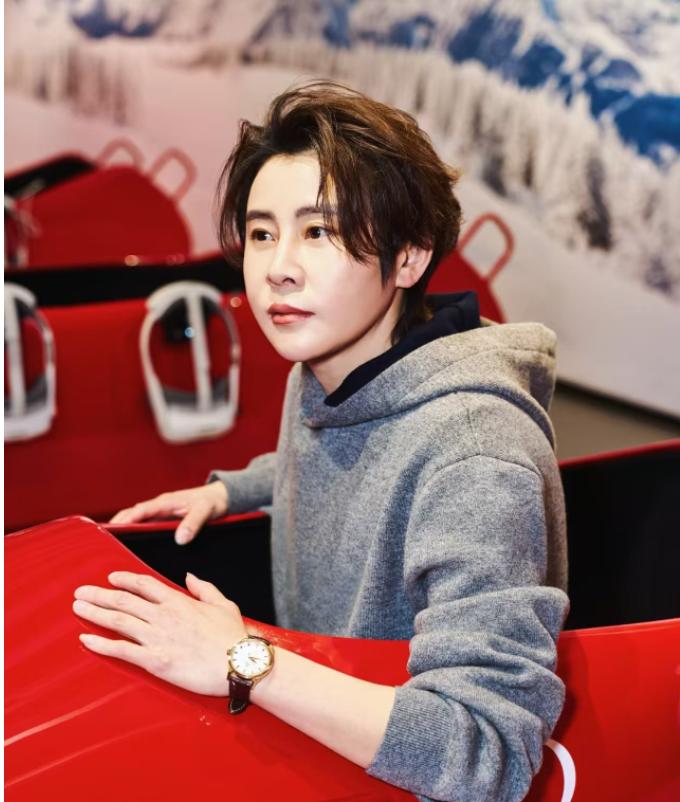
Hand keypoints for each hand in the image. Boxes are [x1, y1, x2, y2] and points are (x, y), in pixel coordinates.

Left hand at [73, 571, 246, 695]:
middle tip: (80, 592)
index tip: (109, 578)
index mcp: (179, 601)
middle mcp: (164, 616)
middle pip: (124, 600)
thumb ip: (204, 588)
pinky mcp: (155, 661)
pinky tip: (86, 639)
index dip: (123, 580)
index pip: (144, 584)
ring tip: (77, 607)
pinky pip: (122, 650)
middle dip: (99, 594)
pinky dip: (101, 644)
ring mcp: (158, 638)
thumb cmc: (234, 637)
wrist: (239, 664)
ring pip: (118, 621)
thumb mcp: (224, 604)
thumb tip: (189, 576)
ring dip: (94, 613)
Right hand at [109, 481, 228, 544]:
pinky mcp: (164, 520)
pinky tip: (129, 549)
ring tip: (108, 549)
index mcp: (165, 503)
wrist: (221, 497)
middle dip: (115, 527)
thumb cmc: (212, 502)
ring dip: (123, 531)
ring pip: (136, 522)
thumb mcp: (205, 511)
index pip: (139, 511)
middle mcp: (159, 507)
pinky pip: (144, 526)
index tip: (110, 532)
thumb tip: (180, 539)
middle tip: (99, 544)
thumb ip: (193, 523)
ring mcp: (160, 514)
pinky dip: (134, 534)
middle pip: (131, 516)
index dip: (124, 521)